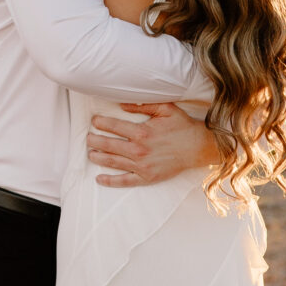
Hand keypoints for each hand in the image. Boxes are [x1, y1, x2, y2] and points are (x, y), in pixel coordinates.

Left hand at [86, 101, 220, 187]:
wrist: (197, 147)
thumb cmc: (182, 126)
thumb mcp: (165, 109)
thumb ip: (144, 104)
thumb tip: (122, 103)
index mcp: (142, 132)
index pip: (113, 126)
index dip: (100, 123)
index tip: (94, 121)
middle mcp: (139, 150)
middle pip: (108, 145)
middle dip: (94, 140)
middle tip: (88, 137)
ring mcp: (141, 166)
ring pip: (113, 162)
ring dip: (98, 157)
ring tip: (90, 153)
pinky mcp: (146, 177)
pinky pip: (124, 181)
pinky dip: (110, 181)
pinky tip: (99, 178)